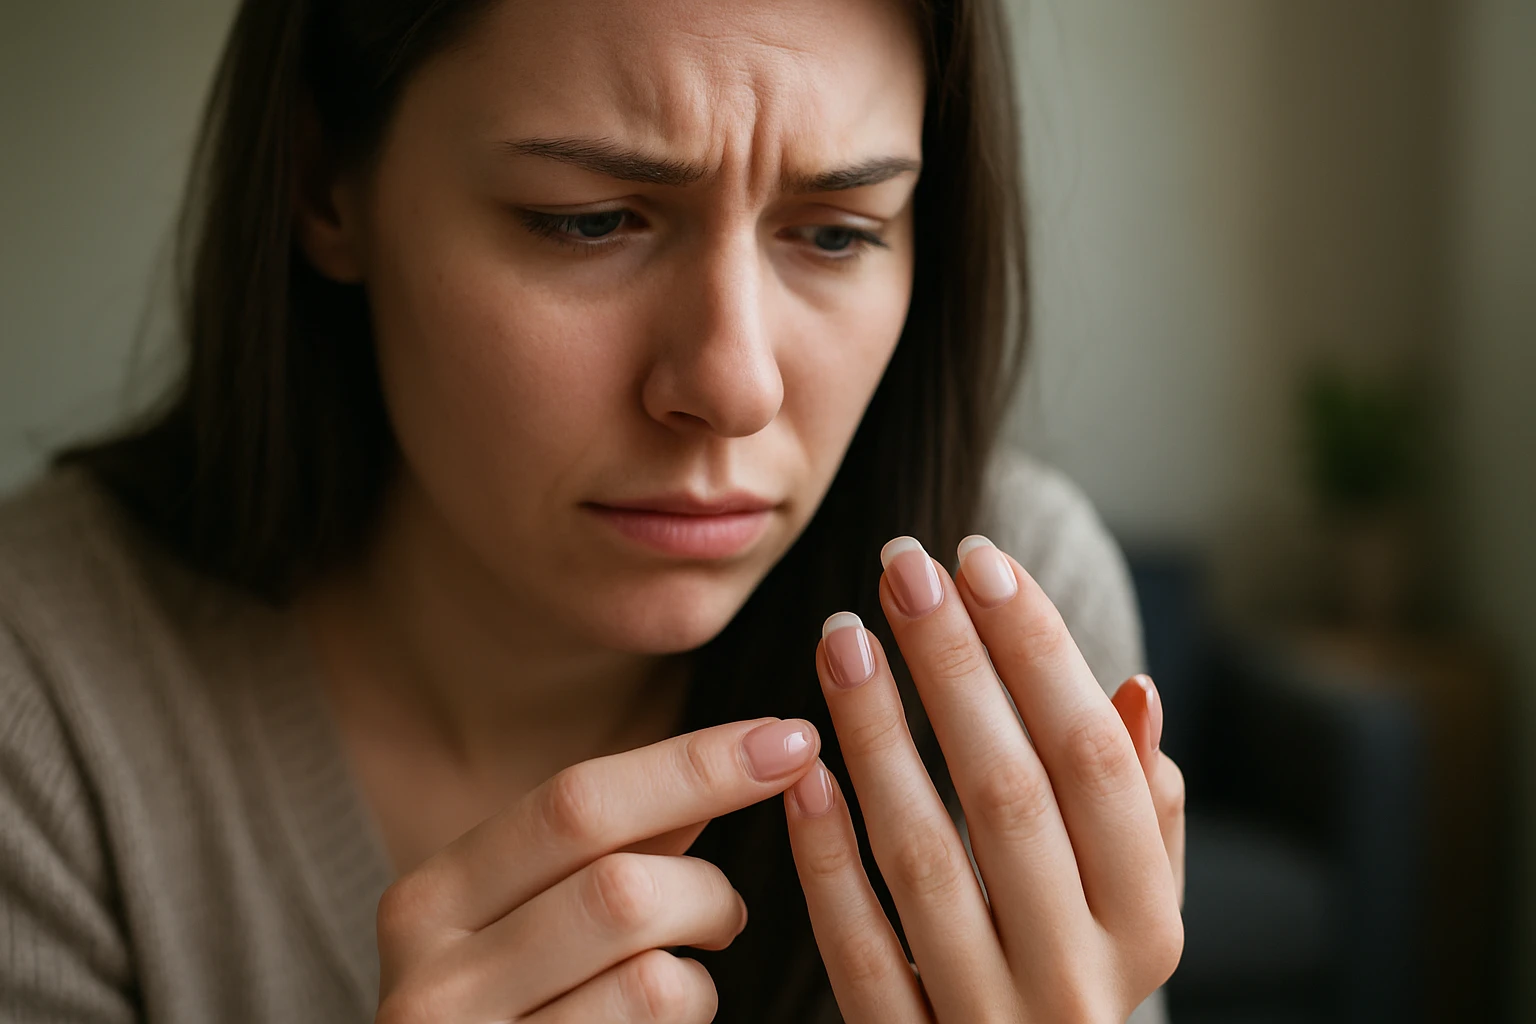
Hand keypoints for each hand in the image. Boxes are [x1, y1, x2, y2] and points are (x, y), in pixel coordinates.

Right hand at [373, 717, 821, 1022]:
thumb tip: (738, 753)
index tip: (788, 739)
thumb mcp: (531, 918)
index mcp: (431, 901)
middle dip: (705, 889)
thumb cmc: (514, 1008)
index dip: (695, 765)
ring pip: (653, 980)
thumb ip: (613, 845)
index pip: (575, 802)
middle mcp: (432, 982)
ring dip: (701, 976)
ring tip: (687, 983)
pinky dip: (687, 1019)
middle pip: (620, 889)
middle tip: (728, 912)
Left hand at [784, 535, 1184, 1022]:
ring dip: (878, 734)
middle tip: (901, 563)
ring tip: (841, 633)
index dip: (1039, 652)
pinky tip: (801, 766)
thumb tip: (1135, 691)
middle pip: (1010, 794)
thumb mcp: (1130, 909)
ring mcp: (988, 1023)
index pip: (1096, 762)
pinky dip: (825, 853)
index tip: (980, 561)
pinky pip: (856, 947)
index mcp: (1145, 927)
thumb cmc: (1070, 975)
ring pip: (925, 859)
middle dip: (953, 665)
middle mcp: (1078, 982)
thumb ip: (1138, 813)